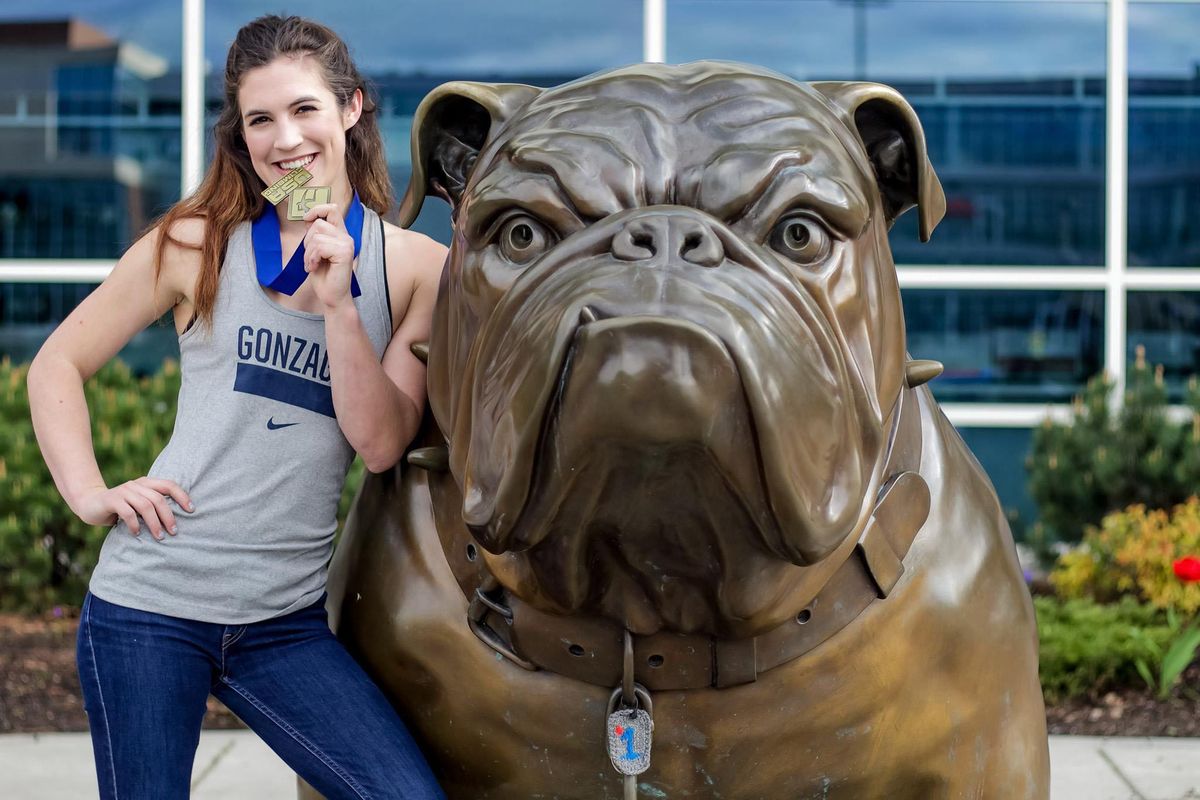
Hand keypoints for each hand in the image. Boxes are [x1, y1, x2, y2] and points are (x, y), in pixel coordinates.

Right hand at [73, 478, 192, 540]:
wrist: (89, 503)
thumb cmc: (120, 508)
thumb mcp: (138, 504)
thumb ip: (153, 506)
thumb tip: (177, 521)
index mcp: (146, 483)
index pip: (169, 485)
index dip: (182, 496)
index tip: (192, 510)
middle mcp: (136, 484)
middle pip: (158, 499)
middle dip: (168, 516)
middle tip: (174, 532)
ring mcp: (123, 491)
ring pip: (145, 506)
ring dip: (154, 523)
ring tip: (159, 537)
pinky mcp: (111, 500)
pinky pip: (127, 512)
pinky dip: (135, 524)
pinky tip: (137, 533)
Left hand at [302, 203, 355, 310]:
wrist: (332, 297)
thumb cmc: (324, 276)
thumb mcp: (315, 251)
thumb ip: (315, 234)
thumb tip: (308, 219)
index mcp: (340, 234)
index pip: (332, 209)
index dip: (317, 209)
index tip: (306, 218)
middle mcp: (346, 237)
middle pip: (318, 223)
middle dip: (307, 240)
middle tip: (311, 257)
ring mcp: (347, 244)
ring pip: (317, 236)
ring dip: (308, 253)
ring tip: (312, 264)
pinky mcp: (345, 253)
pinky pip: (320, 247)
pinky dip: (312, 258)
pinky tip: (315, 268)